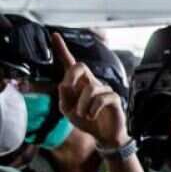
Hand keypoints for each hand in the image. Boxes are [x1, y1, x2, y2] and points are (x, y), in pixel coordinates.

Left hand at [52, 33, 126, 147]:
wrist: (104, 136)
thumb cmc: (87, 121)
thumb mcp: (68, 110)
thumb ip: (64, 97)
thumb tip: (63, 84)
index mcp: (79, 83)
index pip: (70, 64)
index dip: (62, 49)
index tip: (54, 35)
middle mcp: (91, 82)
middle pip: (80, 66)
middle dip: (71, 76)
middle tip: (67, 89)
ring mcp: (104, 89)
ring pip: (89, 88)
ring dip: (82, 105)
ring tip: (83, 115)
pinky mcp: (114, 98)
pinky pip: (101, 99)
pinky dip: (93, 109)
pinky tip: (92, 116)